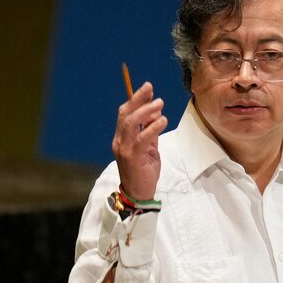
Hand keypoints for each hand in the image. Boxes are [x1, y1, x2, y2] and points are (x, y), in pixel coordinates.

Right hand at [112, 82, 167, 199]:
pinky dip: (152, 128)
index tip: (147, 89)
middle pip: (125, 115)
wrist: (140, 193)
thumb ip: (150, 131)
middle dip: (138, 99)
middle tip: (151, 89)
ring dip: (146, 111)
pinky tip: (162, 120)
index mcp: (122, 138)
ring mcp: (124, 150)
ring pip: (131, 124)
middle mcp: (120, 141)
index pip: (125, 114)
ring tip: (159, 103)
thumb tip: (155, 113)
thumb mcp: (149, 148)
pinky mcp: (133, 158)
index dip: (135, 100)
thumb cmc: (144, 170)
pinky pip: (142, 139)